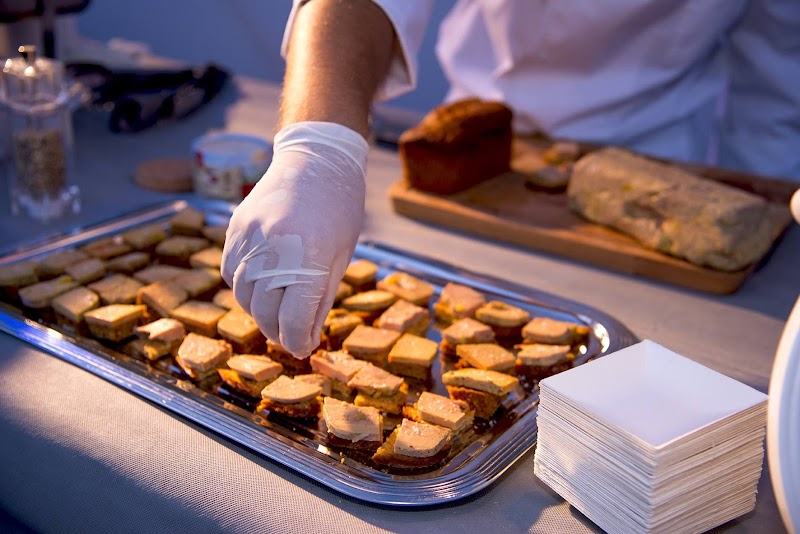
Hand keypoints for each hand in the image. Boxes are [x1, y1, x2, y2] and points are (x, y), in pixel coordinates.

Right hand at [221, 122, 367, 357]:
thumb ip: (320, 298)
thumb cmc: (339, 208)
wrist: (317, 157)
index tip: (303, 348)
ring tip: (276, 312)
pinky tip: (261, 285)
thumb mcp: (340, 256)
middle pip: (264, 311)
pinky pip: (230, 270)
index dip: (297, 342)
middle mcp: (274, 247)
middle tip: (289, 335)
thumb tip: (304, 337)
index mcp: (308, 256)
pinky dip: (243, 285)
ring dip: (258, 311)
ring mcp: (250, 235)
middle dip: (278, 331)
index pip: (293, 320)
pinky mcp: (236, 227)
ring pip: (242, 294)